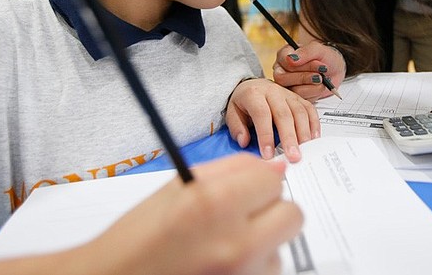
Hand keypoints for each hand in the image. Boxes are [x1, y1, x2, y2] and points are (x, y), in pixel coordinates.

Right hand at [85, 154, 301, 274]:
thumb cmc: (140, 234)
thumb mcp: (180, 186)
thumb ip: (232, 170)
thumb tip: (275, 167)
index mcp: (214, 205)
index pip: (273, 180)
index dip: (258, 180)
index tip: (246, 186)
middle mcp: (235, 243)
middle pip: (292, 214)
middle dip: (273, 208)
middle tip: (245, 210)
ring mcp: (243, 274)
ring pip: (282, 246)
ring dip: (263, 239)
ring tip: (224, 241)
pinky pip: (270, 270)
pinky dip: (254, 264)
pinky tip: (225, 261)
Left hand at [225, 78, 319, 161]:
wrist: (252, 86)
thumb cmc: (243, 102)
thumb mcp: (232, 112)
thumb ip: (237, 127)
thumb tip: (244, 141)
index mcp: (254, 94)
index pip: (262, 114)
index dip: (266, 135)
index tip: (268, 154)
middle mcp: (273, 92)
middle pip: (284, 114)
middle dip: (289, 138)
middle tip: (292, 156)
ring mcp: (288, 94)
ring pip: (300, 112)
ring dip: (304, 133)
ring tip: (304, 151)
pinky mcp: (299, 98)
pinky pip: (310, 109)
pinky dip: (314, 124)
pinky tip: (313, 138)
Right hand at [272, 41, 345, 100]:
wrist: (335, 69)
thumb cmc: (324, 56)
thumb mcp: (318, 49)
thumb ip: (305, 52)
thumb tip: (291, 59)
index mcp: (284, 55)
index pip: (284, 61)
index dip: (300, 65)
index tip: (316, 62)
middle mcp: (283, 70)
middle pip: (283, 78)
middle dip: (305, 77)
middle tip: (320, 75)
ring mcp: (288, 84)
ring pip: (293, 90)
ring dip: (312, 86)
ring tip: (322, 80)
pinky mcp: (296, 96)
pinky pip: (302, 99)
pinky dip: (314, 93)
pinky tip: (320, 86)